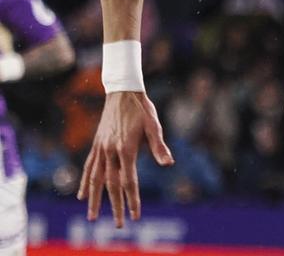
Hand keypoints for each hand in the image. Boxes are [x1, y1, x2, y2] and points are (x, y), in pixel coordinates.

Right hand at [78, 91, 173, 226]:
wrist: (122, 92)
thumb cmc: (142, 108)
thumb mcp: (154, 124)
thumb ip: (158, 146)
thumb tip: (169, 164)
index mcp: (126, 148)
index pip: (129, 181)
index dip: (132, 199)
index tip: (135, 215)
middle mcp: (110, 151)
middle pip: (110, 185)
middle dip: (115, 206)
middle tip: (118, 225)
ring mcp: (100, 149)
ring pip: (94, 179)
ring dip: (94, 200)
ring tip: (92, 217)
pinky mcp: (96, 145)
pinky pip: (88, 168)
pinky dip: (84, 183)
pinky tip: (81, 195)